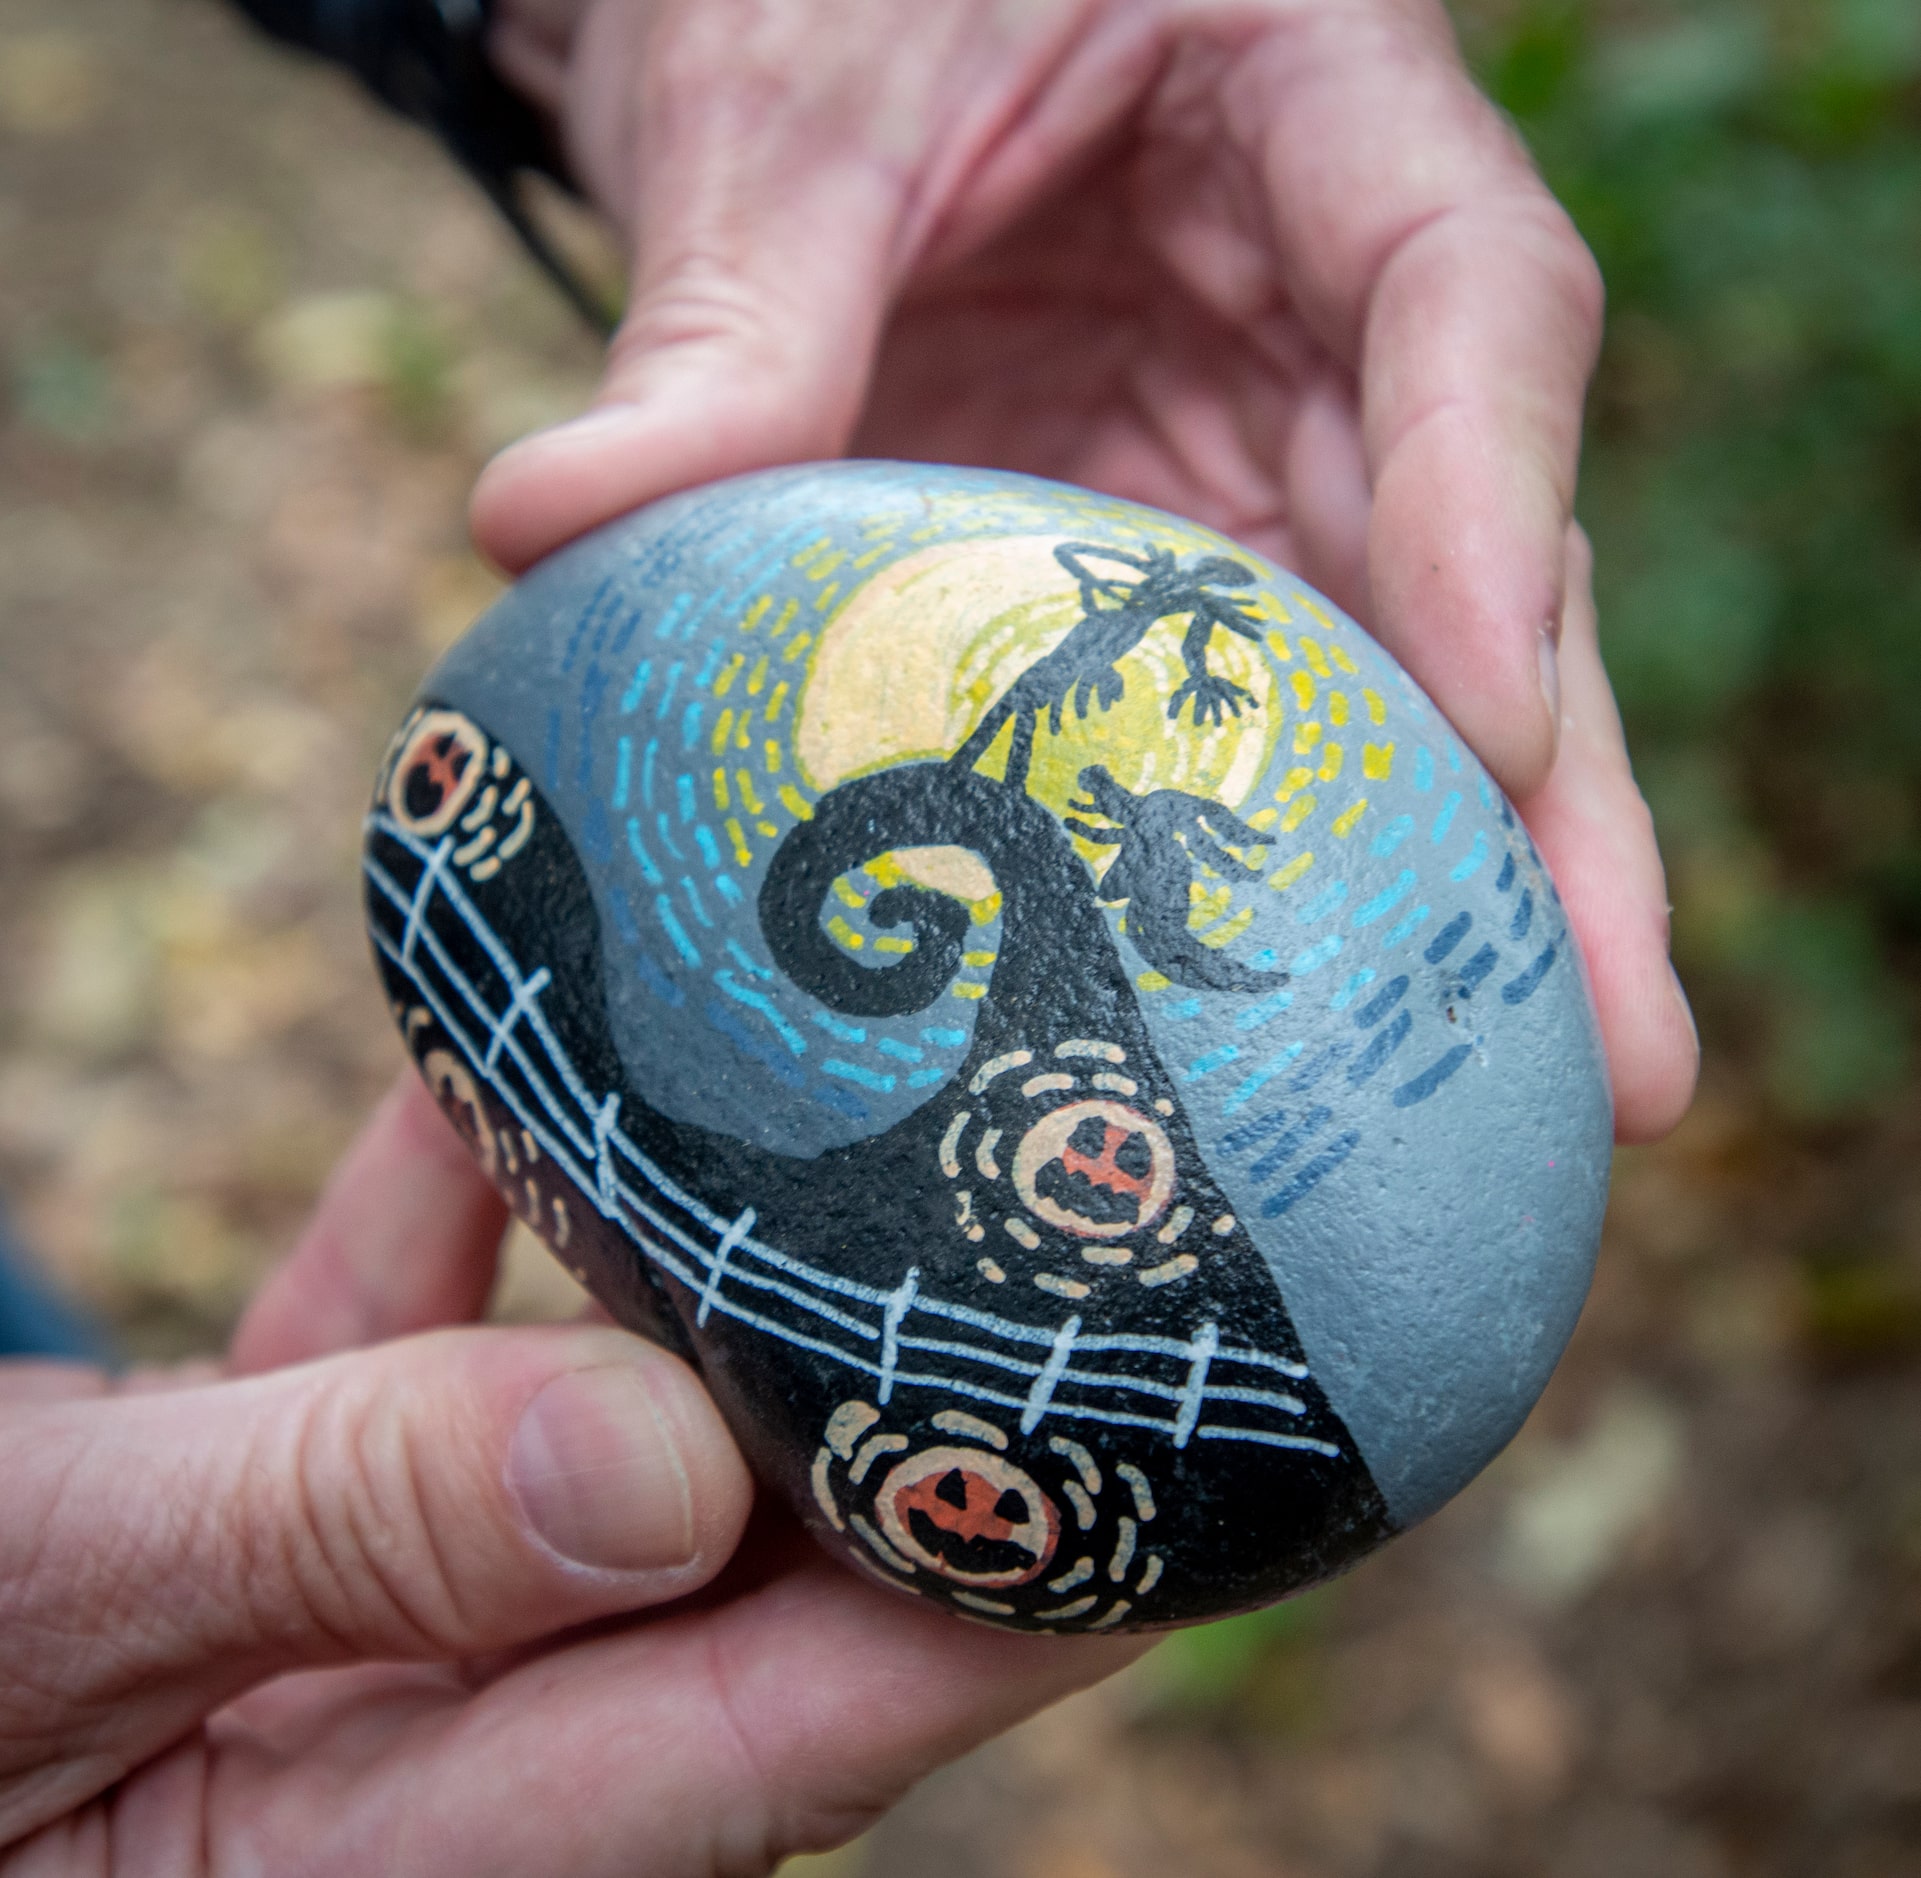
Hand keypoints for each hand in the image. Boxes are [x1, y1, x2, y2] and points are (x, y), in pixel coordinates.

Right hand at [0, 1078, 1137, 1871]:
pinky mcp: (271, 1517)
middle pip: (733, 1559)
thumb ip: (339, 1534)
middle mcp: (434, 1744)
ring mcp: (364, 1622)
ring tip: (826, 1086)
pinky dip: (459, 1226)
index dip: (1007, 1591)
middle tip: (1061, 1214)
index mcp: (412, 1848)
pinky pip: (411, 1358)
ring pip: (589, 1436)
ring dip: (684, 1272)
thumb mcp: (35, 1607)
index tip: (1185, 1454)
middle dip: (889, 1401)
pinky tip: (513, 1049)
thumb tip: (668, 1467)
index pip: (794, 1710)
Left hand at [473, 0, 1696, 1140]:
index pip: (1467, 302)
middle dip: (1549, 823)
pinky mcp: (1147, 576)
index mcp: (1315, 121)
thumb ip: (728, 302)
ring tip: (1503, 1119)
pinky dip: (1234, 880)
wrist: (794, 15)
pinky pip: (1209, 733)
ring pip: (1383, 696)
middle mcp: (1327, 329)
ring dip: (1434, 912)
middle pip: (1488, 576)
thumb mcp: (788, 95)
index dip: (1496, 514)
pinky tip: (1258, 1047)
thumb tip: (549, 522)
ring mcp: (1247, 469)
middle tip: (1619, 1064)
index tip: (1495, 722)